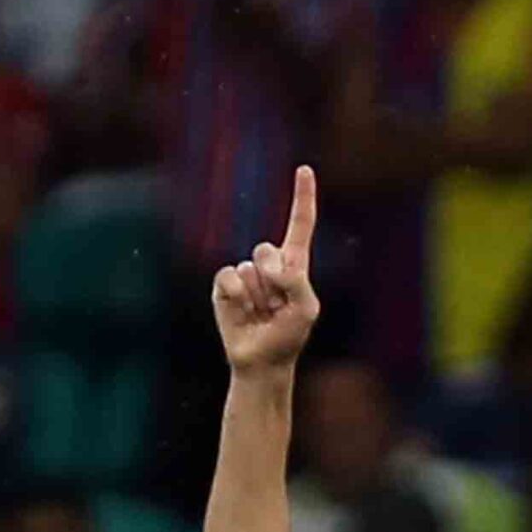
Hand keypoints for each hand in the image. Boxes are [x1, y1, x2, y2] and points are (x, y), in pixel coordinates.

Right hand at [211, 165, 318, 373]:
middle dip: (272, 277)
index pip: (299, 226)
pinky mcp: (225, 285)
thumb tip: (266, 267)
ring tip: (260, 314)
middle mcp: (269, 265)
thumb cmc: (288, 337)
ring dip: (257, 295)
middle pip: (267, 250)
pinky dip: (237, 295)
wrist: (262, 363)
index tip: (304, 169)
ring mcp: (246, 274)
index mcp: (293, 266)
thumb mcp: (306, 309)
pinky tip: (243, 311)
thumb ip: (296, 281)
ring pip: (249, 268)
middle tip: (275, 305)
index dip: (302, 198)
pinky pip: (229, 276)